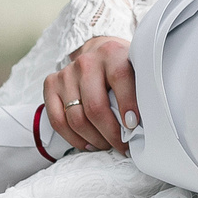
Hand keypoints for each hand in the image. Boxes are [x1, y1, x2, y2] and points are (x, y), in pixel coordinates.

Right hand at [43, 36, 137, 154]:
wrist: (98, 52)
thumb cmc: (122, 67)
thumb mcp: (136, 69)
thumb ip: (141, 90)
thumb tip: (146, 125)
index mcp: (112, 53)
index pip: (120, 78)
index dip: (127, 104)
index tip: (133, 126)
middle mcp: (86, 62)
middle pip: (95, 106)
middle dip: (110, 133)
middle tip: (122, 145)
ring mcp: (66, 73)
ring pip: (76, 118)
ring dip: (94, 139)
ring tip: (107, 145)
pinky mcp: (51, 84)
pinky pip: (57, 120)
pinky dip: (73, 138)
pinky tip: (88, 143)